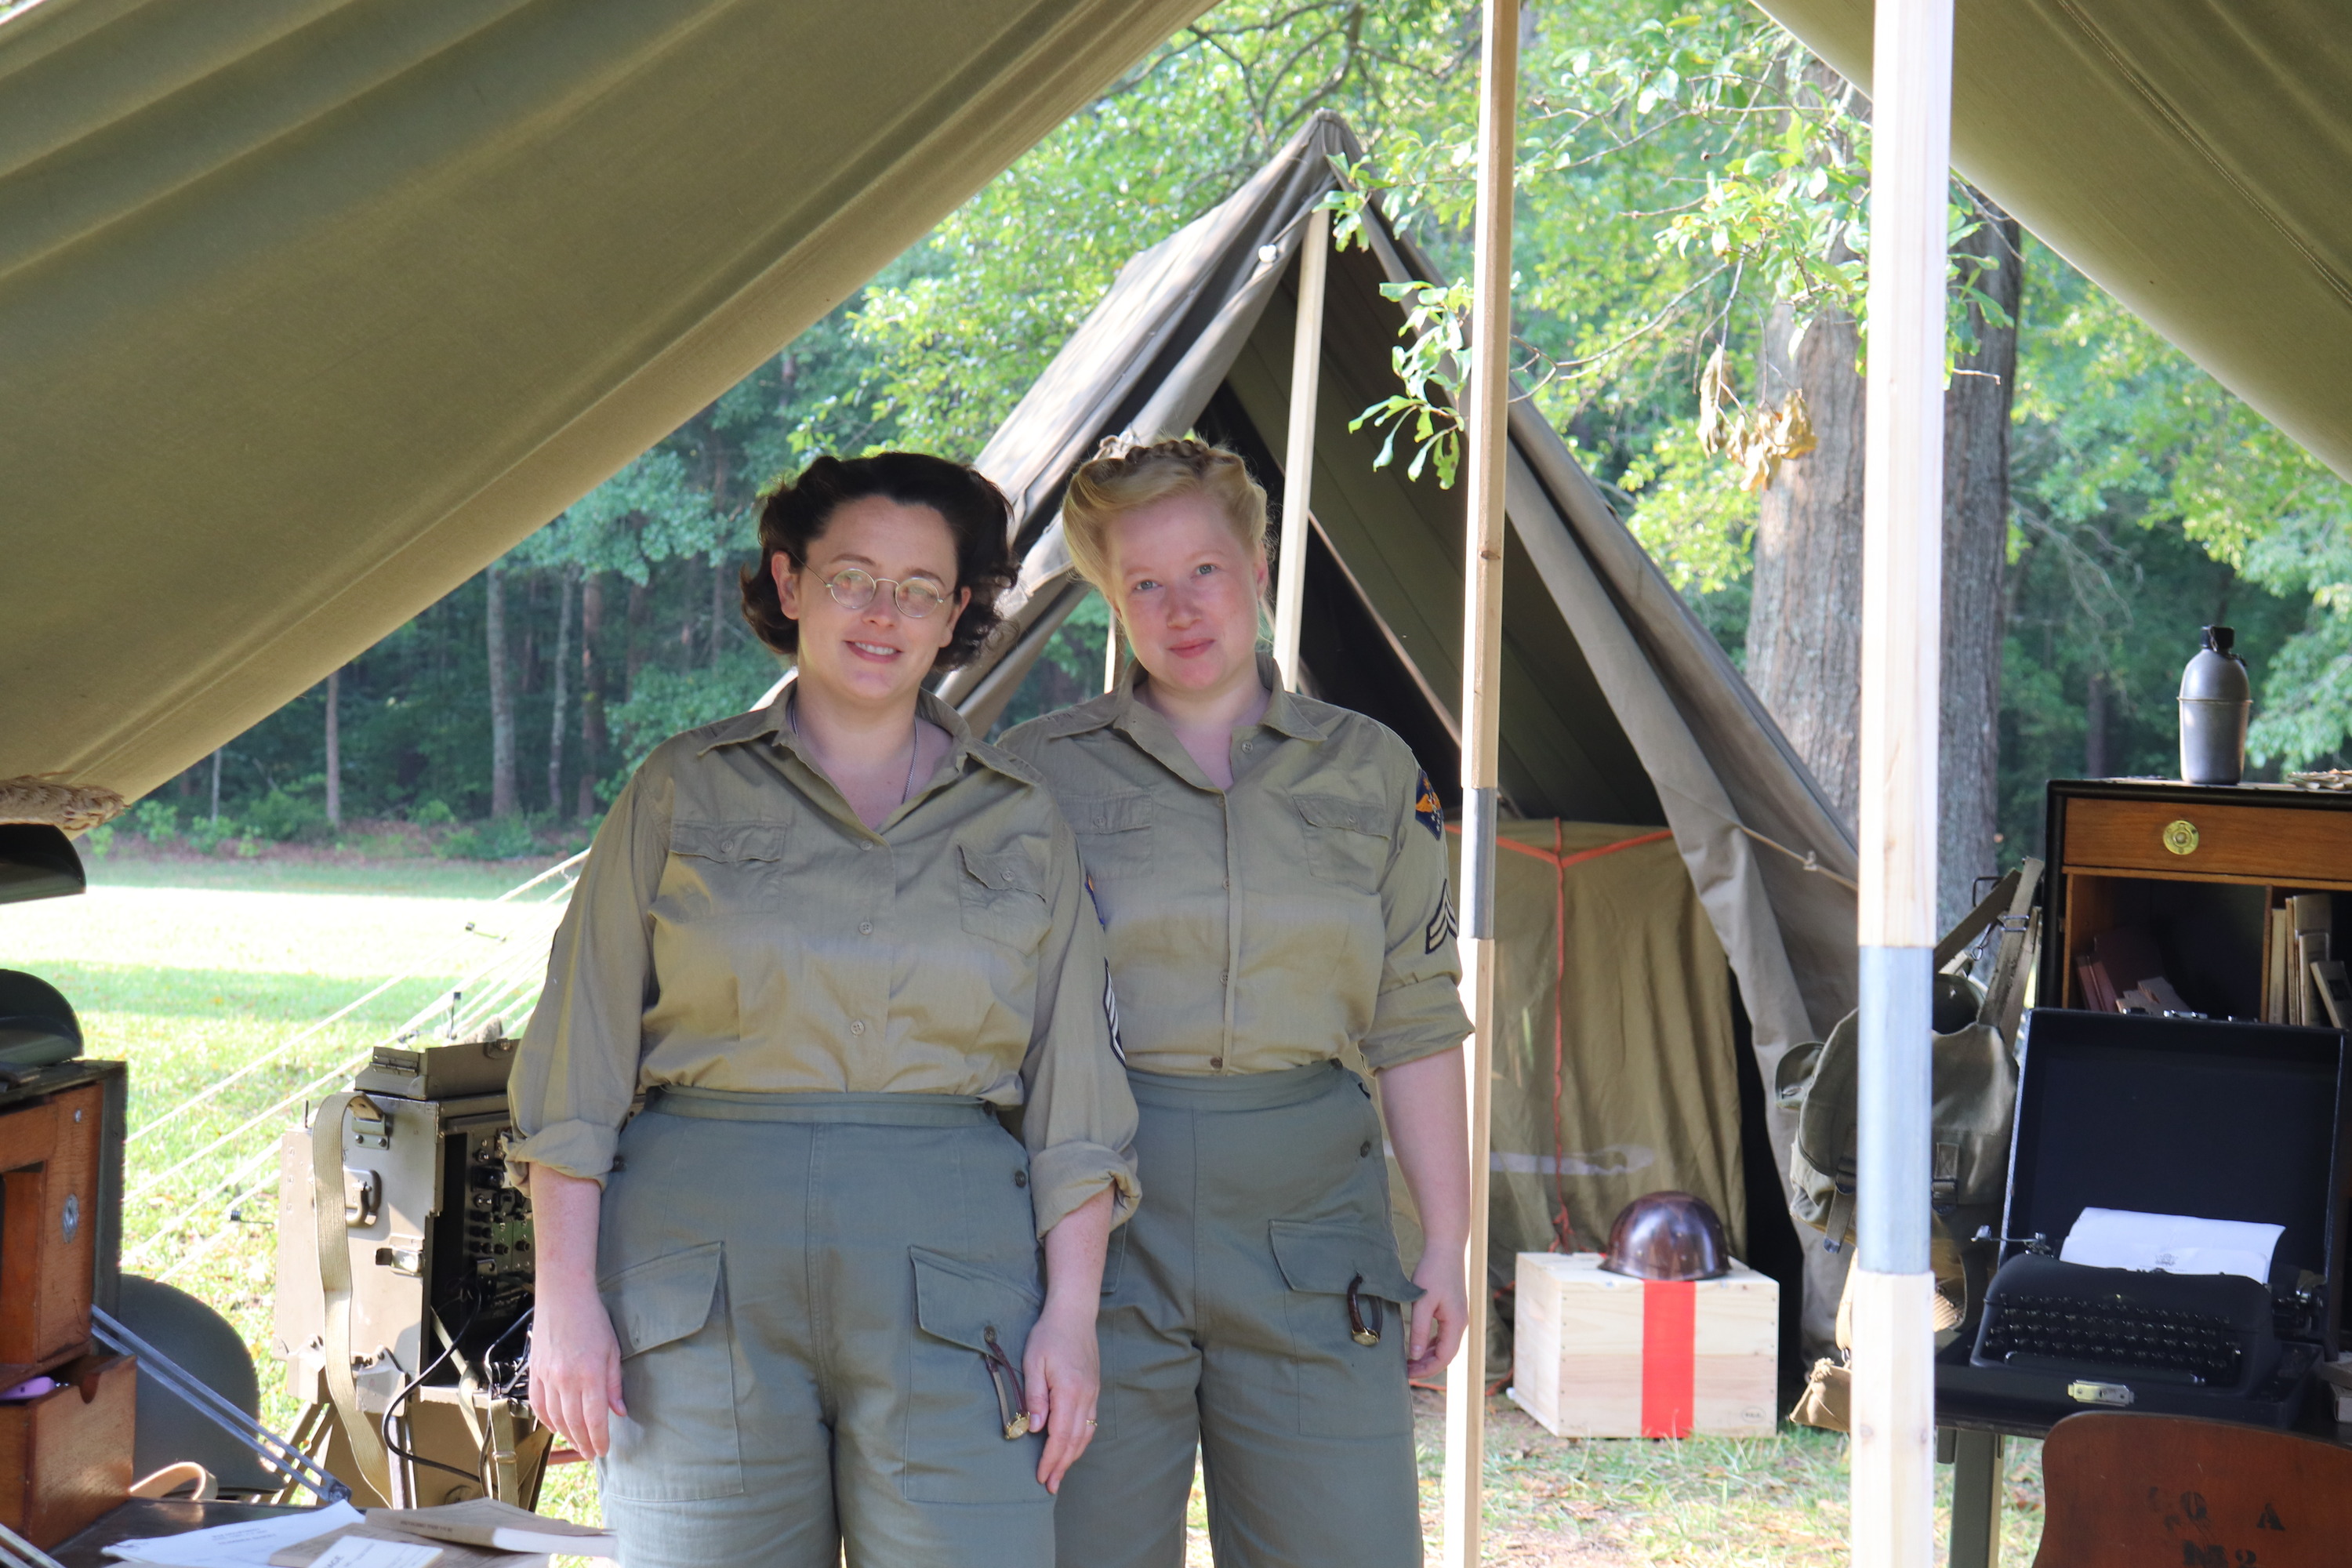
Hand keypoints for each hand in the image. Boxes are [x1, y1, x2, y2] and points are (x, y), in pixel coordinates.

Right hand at [528, 1275, 626, 1458]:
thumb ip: (614, 1383)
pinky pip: (538, 1404)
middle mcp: (566, 1379)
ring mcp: (547, 1376)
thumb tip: (619, 1411)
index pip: (594, 1417)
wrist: (563, 1297)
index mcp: (589, 1374)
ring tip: (576, 1444)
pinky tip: (555, 1428)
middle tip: (590, 1454)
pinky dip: (546, 1420)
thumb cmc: (593, 1320)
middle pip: (573, 1422)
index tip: (603, 1450)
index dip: (599, 1438)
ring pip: (555, 1416)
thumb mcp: (612, 1349)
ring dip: (566, 1435)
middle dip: (583, 1442)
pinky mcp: (535, 1372)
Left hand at [1021, 1299, 1100, 1492]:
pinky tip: (1072, 1447)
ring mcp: (1093, 1393)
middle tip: (1050, 1486)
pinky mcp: (1094, 1389)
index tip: (1041, 1477)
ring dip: (1073, 1456)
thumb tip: (1035, 1429)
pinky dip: (1081, 1441)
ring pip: (1086, 1434)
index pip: (1060, 1435)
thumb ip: (1035, 1397)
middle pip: (1075, 1440)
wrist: (1075, 1313)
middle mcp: (1086, 1396)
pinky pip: (1090, 1422)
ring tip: (1060, 1473)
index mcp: (1069, 1390)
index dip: (1051, 1459)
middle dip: (1062, 1465)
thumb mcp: (1033, 1362)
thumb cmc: (1049, 1335)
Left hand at [1405, 1245, 1469, 1381]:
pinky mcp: (1452, 1311)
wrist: (1445, 1248)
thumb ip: (1418, 1330)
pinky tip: (1416, 1347)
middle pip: (1445, 1355)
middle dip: (1426, 1366)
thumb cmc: (1433, 1272)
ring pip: (1444, 1346)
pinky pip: (1442, 1335)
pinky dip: (1430, 1344)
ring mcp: (1457, 1317)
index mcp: (1456, 1323)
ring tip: (1408, 1363)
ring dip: (1428, 1356)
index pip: (1444, 1358)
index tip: (1408, 1374)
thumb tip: (1414, 1355)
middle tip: (1405, 1372)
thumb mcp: (1422, 1303)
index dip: (1427, 1370)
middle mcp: (1460, 1323)